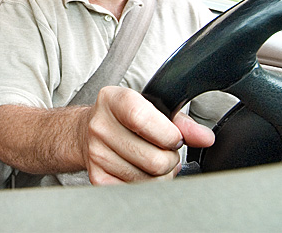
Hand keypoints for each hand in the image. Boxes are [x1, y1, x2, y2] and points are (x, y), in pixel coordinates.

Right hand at [82, 86, 213, 184]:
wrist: (88, 132)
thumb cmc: (125, 119)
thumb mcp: (151, 109)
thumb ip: (181, 122)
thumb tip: (205, 138)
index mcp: (113, 100)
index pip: (142, 119)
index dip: (168, 134)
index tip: (173, 137)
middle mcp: (100, 126)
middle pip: (154, 159)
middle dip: (170, 159)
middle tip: (163, 150)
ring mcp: (96, 153)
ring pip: (148, 180)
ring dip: (159, 174)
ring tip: (150, 160)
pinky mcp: (97, 177)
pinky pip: (136, 192)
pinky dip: (146, 185)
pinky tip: (139, 170)